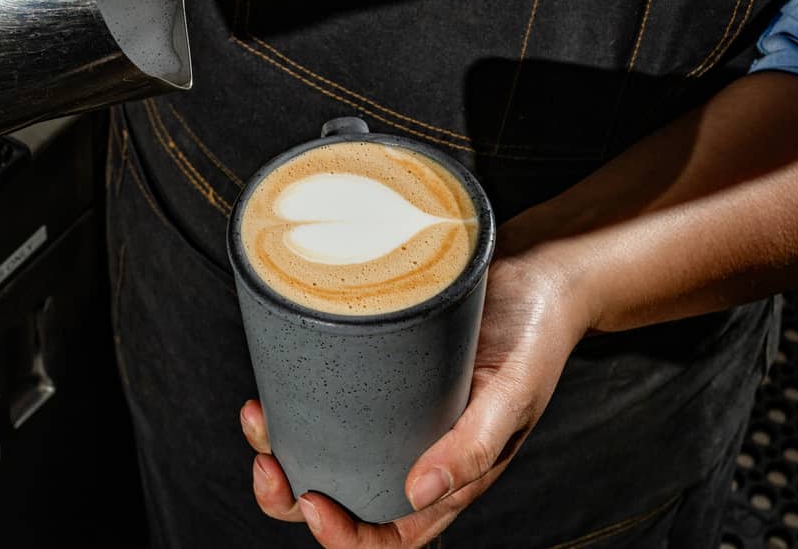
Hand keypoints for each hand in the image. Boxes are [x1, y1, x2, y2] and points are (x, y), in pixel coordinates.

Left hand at [239, 250, 592, 547]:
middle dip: (292, 498)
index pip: (390, 535)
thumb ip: (472, 447)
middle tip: (267, 463)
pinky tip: (275, 382)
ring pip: (327, 453)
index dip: (344, 536)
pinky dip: (296, 401)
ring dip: (284, 448)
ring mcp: (395, 415)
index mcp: (450, 478)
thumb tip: (416, 495)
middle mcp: (416, 453)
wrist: (538, 276)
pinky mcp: (379, 374)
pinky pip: (331, 403)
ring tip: (259, 418)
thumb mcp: (511, 394)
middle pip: (345, 501)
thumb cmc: (532, 339)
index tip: (312, 500)